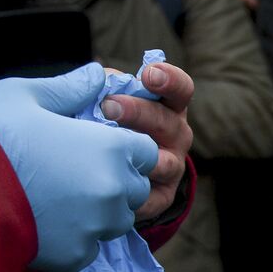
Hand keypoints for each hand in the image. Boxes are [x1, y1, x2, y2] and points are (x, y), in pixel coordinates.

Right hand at [0, 63, 156, 271]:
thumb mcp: (23, 98)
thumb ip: (69, 89)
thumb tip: (98, 75)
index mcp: (112, 148)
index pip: (147, 151)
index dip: (125, 148)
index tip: (98, 147)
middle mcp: (116, 190)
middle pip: (136, 188)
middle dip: (117, 180)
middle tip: (75, 173)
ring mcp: (100, 226)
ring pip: (118, 220)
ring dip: (101, 211)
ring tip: (61, 197)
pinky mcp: (80, 255)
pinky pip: (91, 246)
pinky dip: (76, 237)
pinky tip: (46, 221)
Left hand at [101, 61, 194, 222]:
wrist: (92, 170)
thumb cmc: (95, 124)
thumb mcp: (96, 99)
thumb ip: (97, 86)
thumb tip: (95, 77)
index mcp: (165, 105)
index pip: (180, 89)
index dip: (170, 80)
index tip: (148, 75)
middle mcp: (175, 134)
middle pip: (169, 122)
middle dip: (140, 112)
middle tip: (108, 106)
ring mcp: (172, 166)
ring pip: (166, 162)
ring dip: (140, 153)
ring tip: (110, 148)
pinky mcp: (161, 196)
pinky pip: (152, 197)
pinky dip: (132, 190)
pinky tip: (108, 184)